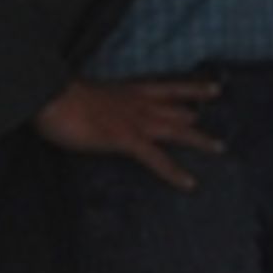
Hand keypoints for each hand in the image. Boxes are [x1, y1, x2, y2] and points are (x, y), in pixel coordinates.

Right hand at [33, 78, 223, 189]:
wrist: (50, 94)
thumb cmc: (59, 96)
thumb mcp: (88, 96)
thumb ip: (103, 104)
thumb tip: (103, 111)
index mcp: (130, 92)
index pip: (169, 88)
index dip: (193, 90)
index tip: (215, 89)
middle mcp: (139, 104)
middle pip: (178, 109)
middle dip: (199, 116)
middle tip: (223, 127)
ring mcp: (136, 122)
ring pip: (177, 131)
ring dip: (200, 140)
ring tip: (220, 148)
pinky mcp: (127, 140)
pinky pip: (156, 159)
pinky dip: (174, 172)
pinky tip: (189, 183)